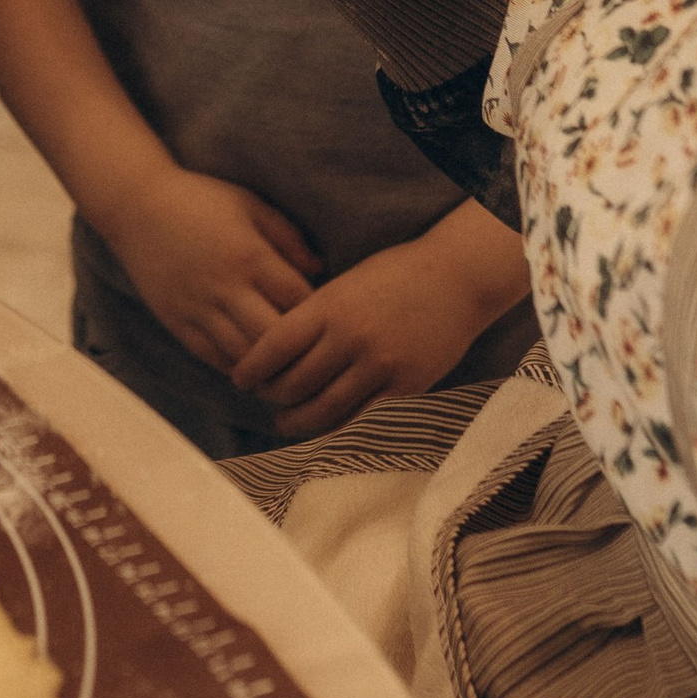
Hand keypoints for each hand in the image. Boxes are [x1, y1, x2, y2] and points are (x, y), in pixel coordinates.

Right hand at [102, 167, 318, 374]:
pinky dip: (237, 367)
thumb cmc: (200, 199)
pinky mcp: (177, 322)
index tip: (327, 317)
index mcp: (250, 255)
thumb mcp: (249, 205)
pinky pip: (213, 358)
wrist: (136, 206)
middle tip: (312, 351)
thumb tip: (319, 271)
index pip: (298, 300)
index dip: (318, 313)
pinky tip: (253, 365)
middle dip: (297, 348)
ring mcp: (198, 308)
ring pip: (244, 356)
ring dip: (268, 365)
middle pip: (274, 336)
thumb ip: (288, 237)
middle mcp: (225, 287)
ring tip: (287, 367)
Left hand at [233, 217, 528, 438]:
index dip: (251, 368)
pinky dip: (335, 424)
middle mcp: (351, 337)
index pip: (275, 346)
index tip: (239, 379)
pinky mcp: (405, 385)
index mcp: (330, 306)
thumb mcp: (346, 283)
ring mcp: (379, 364)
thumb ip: (316, 315)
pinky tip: (323, 424)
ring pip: (324, 407)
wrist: (457, 278)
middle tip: (262, 399)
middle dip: (271, 396)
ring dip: (297, 419)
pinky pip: (360, 415)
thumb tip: (276, 348)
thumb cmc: (397, 273)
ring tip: (284, 421)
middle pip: (294, 383)